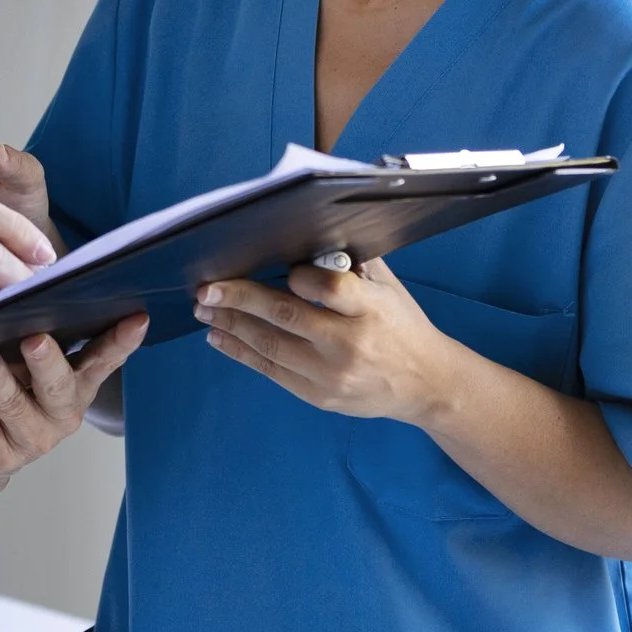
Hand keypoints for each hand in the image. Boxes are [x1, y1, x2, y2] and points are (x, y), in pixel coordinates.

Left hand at [0, 317, 149, 494]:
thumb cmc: (8, 391)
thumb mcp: (27, 365)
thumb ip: (38, 337)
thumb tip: (29, 291)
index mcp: (77, 386)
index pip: (104, 361)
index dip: (121, 342)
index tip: (136, 317)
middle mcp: (62, 415)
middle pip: (59, 387)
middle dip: (47, 362)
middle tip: (34, 338)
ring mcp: (31, 439)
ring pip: (13, 406)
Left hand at [195, 260, 456, 422]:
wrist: (426, 385)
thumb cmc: (402, 326)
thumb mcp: (389, 288)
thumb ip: (353, 263)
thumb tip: (309, 235)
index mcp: (372, 310)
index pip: (328, 288)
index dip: (298, 275)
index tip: (277, 267)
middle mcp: (349, 345)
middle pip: (286, 316)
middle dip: (240, 298)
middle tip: (207, 287)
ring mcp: (331, 375)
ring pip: (270, 345)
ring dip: (231, 324)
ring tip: (204, 308)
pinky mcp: (318, 396)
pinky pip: (271, 371)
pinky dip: (240, 352)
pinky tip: (220, 336)